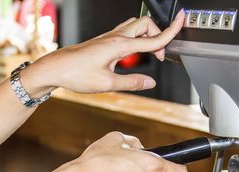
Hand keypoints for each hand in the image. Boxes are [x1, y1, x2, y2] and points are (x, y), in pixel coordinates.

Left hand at [22, 10, 185, 95]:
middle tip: (160, 55)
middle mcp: (115, 37)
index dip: (170, 31)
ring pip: (135, 26)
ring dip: (147, 36)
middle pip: (145, 24)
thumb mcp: (107, 84)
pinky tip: (132, 55)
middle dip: (158, 35)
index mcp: (119, 46)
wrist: (55, 68)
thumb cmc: (76, 74)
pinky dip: (136, 40)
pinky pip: (126, 33)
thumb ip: (132, 83)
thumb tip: (150, 83)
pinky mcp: (103, 41)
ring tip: (150, 54)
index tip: (183, 21)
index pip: (152, 38)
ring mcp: (108, 37)